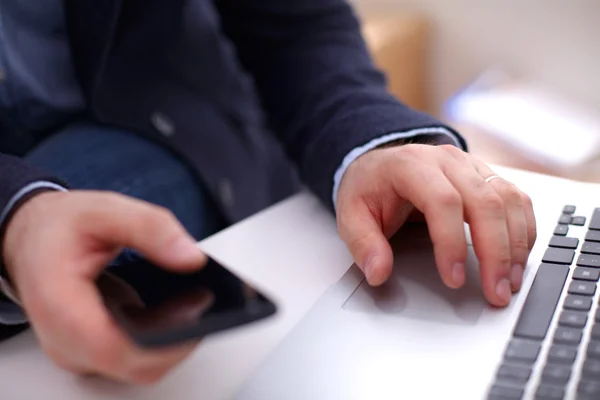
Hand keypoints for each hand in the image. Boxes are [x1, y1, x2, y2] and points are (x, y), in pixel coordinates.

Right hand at [2, 190, 205, 383]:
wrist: (32, 239)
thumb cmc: (59, 228)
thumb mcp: (105, 210)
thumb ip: (150, 227)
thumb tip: (191, 257)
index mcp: (60, 304)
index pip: (114, 348)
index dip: (164, 341)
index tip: (197, 314)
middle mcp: (65, 339)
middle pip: (134, 364)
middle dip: (177, 338)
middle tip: (202, 299)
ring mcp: (78, 350)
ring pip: (138, 366)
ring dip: (172, 339)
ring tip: (194, 299)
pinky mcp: (92, 350)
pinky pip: (134, 357)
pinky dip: (161, 338)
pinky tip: (178, 309)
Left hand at [336, 144, 535, 306]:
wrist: (380, 164)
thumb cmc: (369, 188)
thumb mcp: (351, 215)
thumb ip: (363, 244)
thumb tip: (378, 273)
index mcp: (411, 166)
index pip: (443, 201)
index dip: (452, 242)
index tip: (454, 278)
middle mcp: (447, 161)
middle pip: (485, 201)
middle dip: (495, 252)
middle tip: (495, 291)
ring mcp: (471, 166)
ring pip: (507, 199)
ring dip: (515, 244)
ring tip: (510, 282)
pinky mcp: (486, 177)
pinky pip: (516, 199)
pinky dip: (523, 230)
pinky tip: (518, 258)